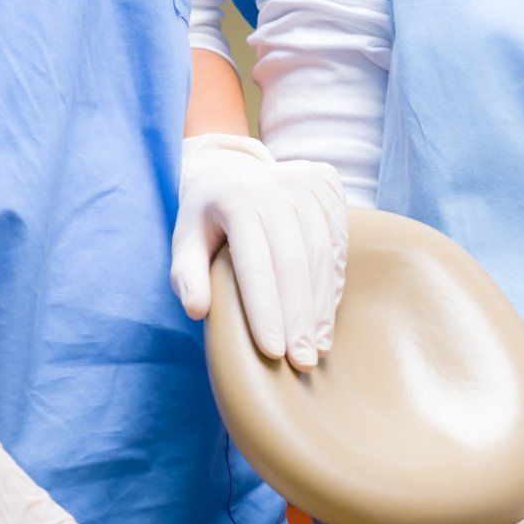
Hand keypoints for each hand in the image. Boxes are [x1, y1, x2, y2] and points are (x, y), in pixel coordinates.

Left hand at [172, 133, 348, 370]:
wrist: (236, 162)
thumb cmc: (207, 213)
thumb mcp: (186, 238)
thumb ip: (187, 274)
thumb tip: (197, 311)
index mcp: (236, 198)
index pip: (255, 265)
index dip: (265, 311)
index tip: (273, 352)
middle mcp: (275, 186)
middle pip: (293, 264)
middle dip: (298, 319)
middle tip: (302, 362)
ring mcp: (307, 185)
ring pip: (321, 257)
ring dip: (320, 308)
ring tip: (317, 348)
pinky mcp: (329, 189)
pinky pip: (337, 246)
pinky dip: (333, 286)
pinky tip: (326, 319)